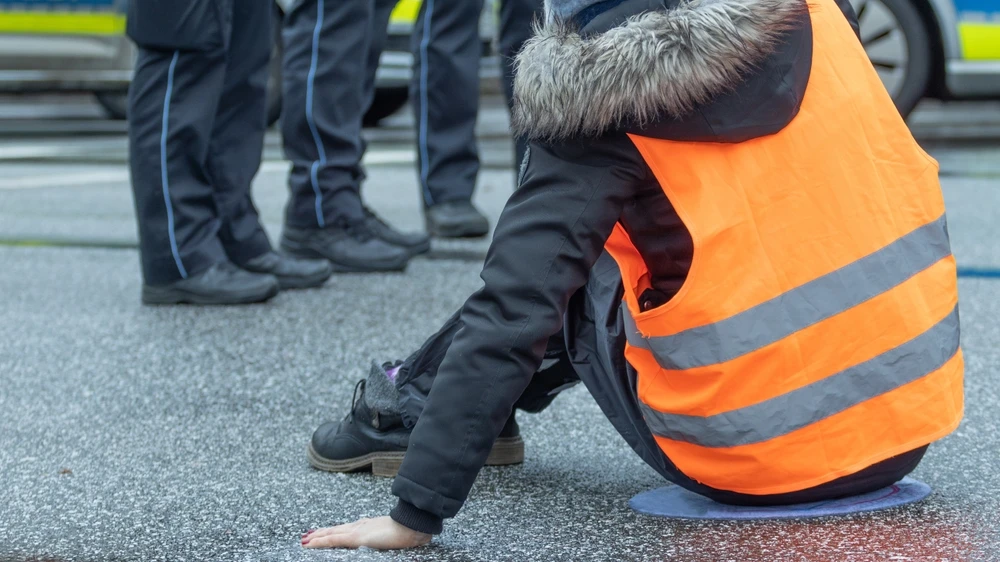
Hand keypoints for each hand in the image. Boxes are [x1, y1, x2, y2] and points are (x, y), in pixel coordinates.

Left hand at [301, 517, 431, 549]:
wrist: (412, 525)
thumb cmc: (408, 531)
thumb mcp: (393, 535)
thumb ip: (386, 535)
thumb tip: (385, 538)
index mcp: (368, 526)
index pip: (346, 529)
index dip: (333, 531)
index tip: (323, 533)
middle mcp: (360, 526)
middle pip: (335, 529)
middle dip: (320, 533)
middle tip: (306, 536)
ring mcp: (357, 530)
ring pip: (331, 533)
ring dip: (316, 537)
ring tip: (304, 540)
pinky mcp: (356, 537)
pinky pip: (333, 540)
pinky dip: (320, 541)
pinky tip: (309, 544)